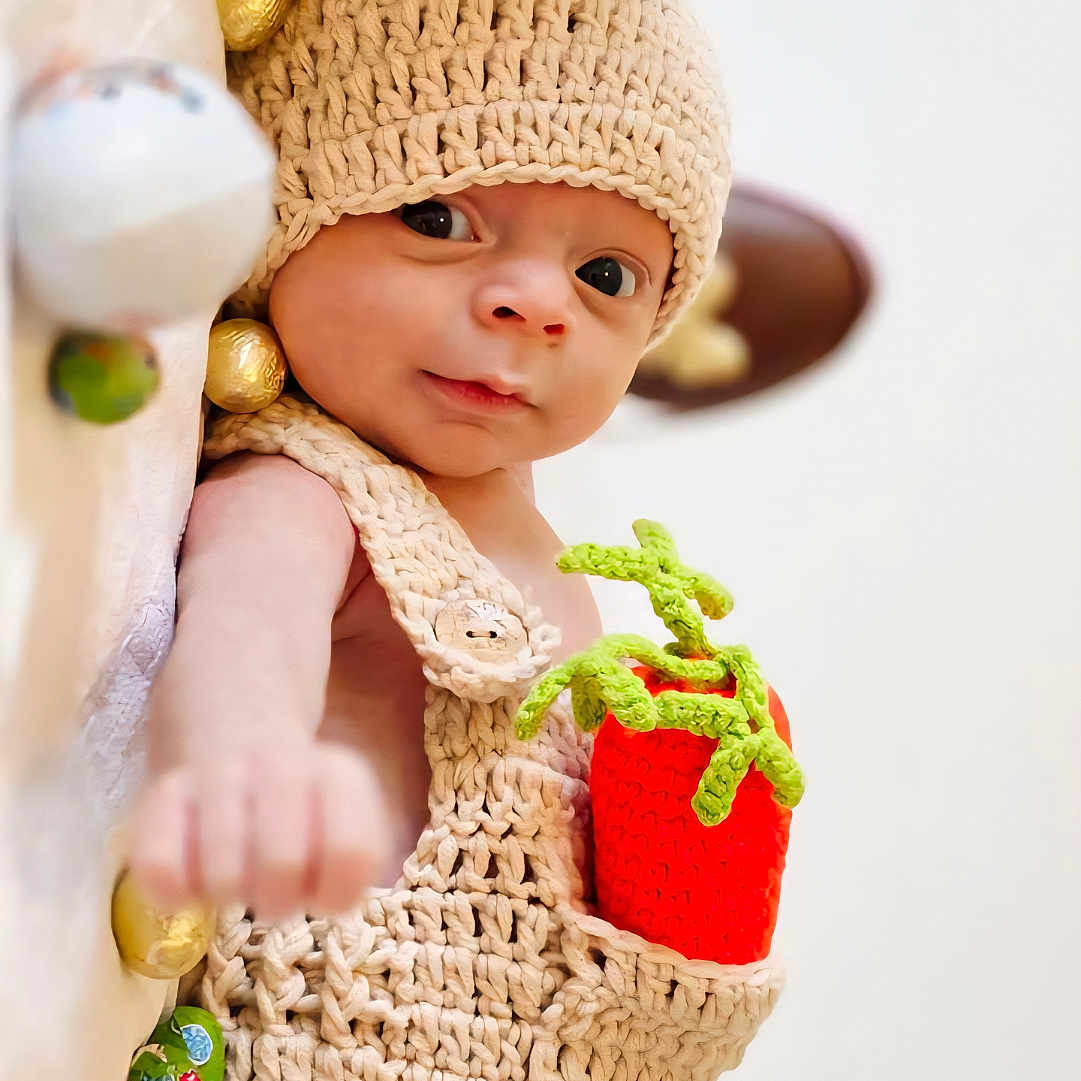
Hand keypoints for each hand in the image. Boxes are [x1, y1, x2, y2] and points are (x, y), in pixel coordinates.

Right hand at [128, 740, 390, 917]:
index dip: (333, 890)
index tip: (320, 883)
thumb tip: (335, 895)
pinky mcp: (160, 794)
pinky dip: (175, 890)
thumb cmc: (297, 808)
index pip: (350, 853)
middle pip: (282, 867)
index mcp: (338, 774)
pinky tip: (191, 869)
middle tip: (271, 885)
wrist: (234, 734)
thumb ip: (354, 861)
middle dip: (277, 898)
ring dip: (229, 891)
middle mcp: (281, 766)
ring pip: (224, 875)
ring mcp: (218, 775)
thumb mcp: (345, 822)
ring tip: (234, 868)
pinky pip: (160, 869)